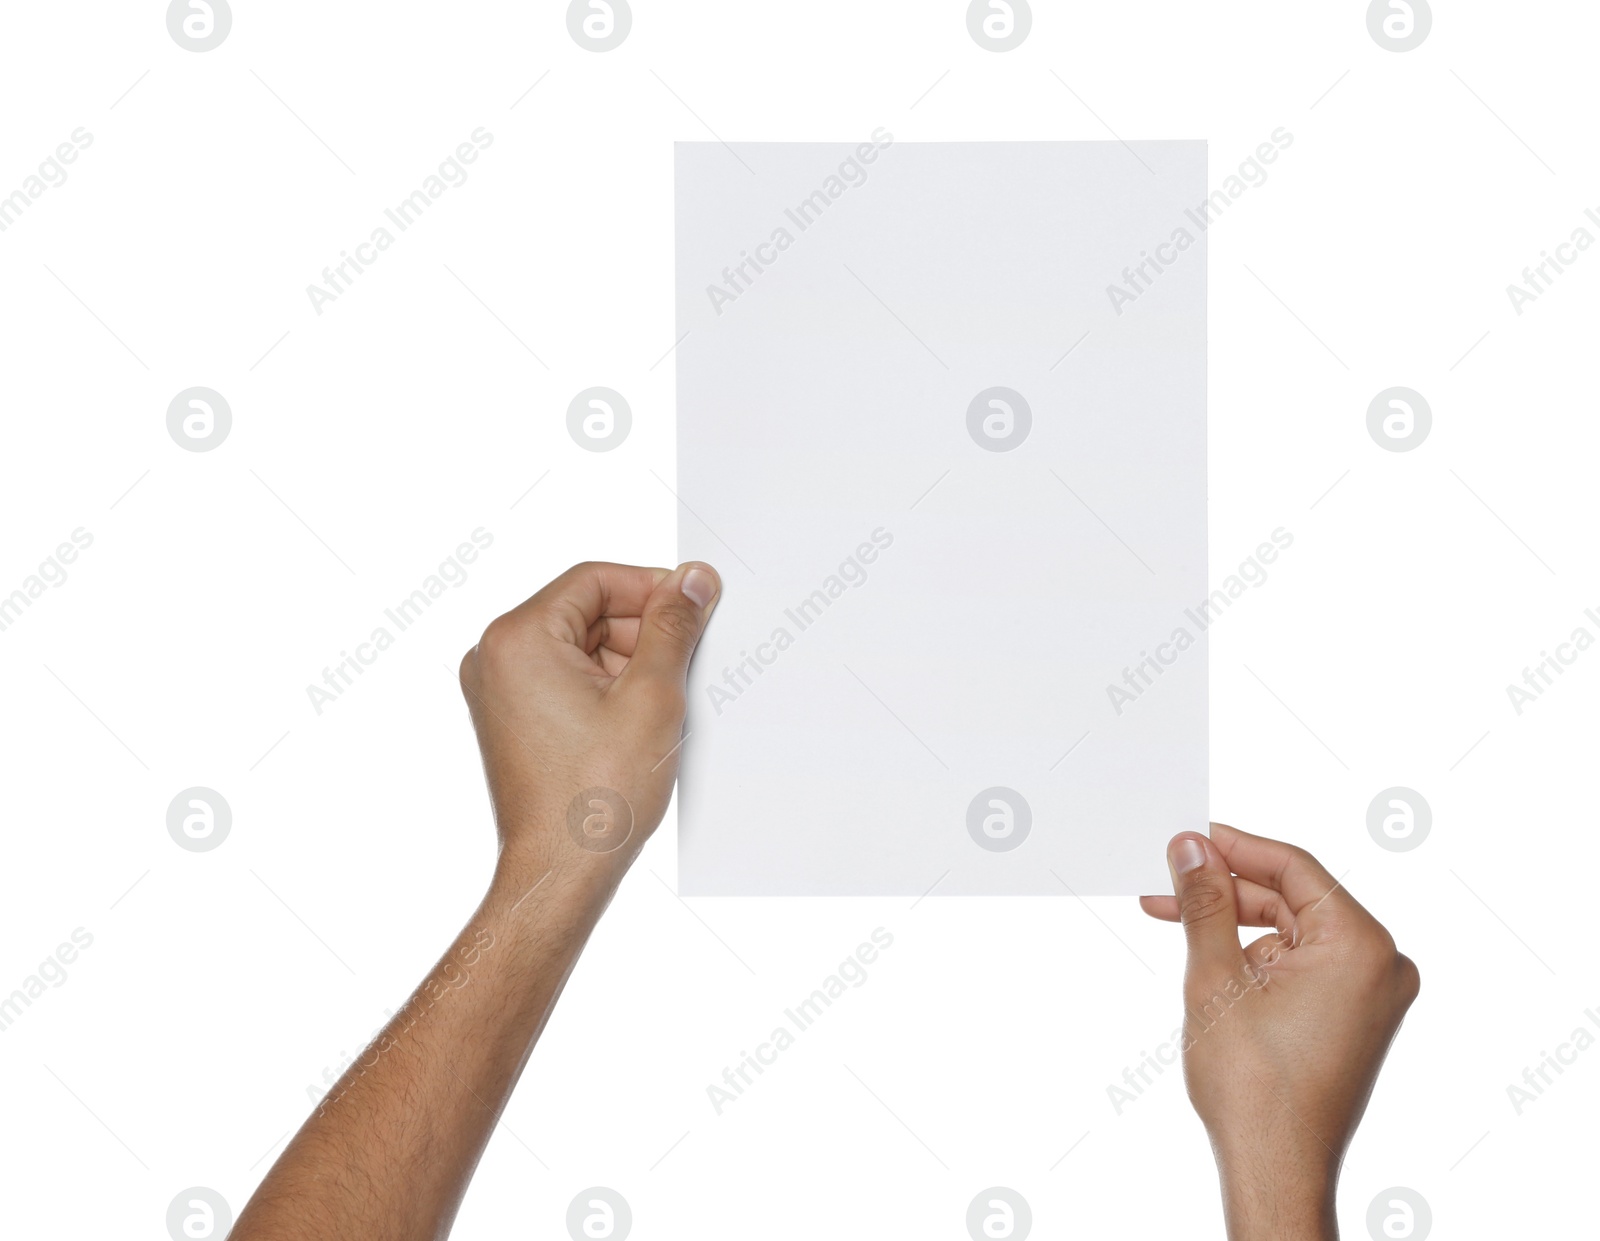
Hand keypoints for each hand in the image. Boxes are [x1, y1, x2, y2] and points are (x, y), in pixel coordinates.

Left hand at [458, 560, 719, 885]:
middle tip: (686, 660)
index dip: (652, 587)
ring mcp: (499, 693)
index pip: (595, 580)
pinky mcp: (513, 721)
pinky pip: (567, 679)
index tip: (694, 603)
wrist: (560, 874)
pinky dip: (607, 689)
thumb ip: (673, 626)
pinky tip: (640, 722)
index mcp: (517, 639)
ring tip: (660, 707)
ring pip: (580, 647)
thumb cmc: (594, 799)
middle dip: (641, 631)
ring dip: (627, 664)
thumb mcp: (652, 696)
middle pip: (586, 611)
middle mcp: (495, 659)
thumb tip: (692, 581)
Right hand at [1140, 824, 1419, 1240]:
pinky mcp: (1354, 1015)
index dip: (1234, 847)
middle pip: (1292, 898)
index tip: (1188, 840)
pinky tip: (1212, 961)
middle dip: (1226, 891)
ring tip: (1178, 924)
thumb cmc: (1257, 1089)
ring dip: (1235, 925)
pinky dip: (1256, 958)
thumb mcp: (1216, 978)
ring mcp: (1371, 993)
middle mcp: (1381, 965)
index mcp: (1361, 946)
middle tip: (1169, 884)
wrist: (1276, 1167)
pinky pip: (1302, 963)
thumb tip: (1192, 849)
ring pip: (1292, 931)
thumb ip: (1206, 902)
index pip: (1294, 867)